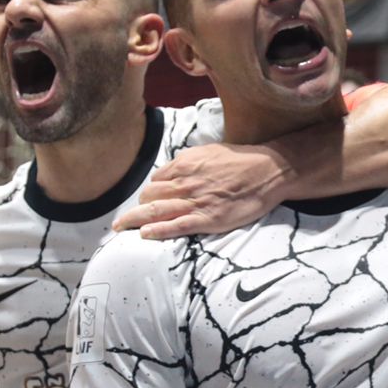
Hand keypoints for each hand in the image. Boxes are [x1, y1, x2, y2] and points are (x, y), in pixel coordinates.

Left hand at [114, 143, 288, 239]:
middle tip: (126, 220)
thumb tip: (173, 171)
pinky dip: (158, 230)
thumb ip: (189, 163)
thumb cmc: (242, 161)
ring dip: (134, 220)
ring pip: (155, 211)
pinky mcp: (208, 218)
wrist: (268, 171)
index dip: (149, 193)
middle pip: (149, 196)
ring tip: (120, 228)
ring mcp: (196, 201)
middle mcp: (185, 182)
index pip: (155, 181)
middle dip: (136, 208)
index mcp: (185, 164)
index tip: (147, 203)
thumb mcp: (210, 152)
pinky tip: (144, 234)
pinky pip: (176, 225)